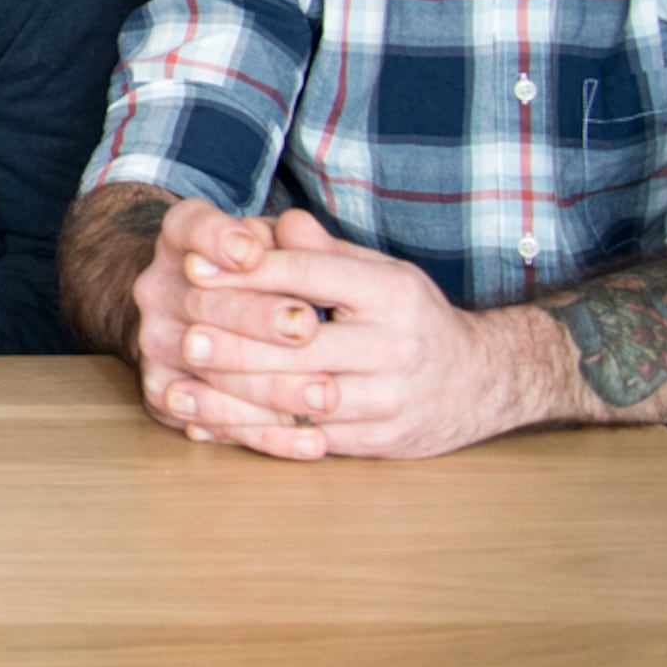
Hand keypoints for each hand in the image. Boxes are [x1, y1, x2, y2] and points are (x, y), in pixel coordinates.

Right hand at [127, 199, 317, 444]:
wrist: (188, 317)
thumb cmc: (249, 279)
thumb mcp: (270, 249)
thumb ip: (289, 241)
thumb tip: (299, 227)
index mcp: (180, 242)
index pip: (189, 228)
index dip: (217, 238)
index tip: (252, 251)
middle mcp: (157, 289)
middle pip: (201, 302)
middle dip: (255, 317)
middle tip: (307, 328)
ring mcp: (155, 343)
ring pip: (208, 369)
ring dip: (269, 385)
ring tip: (325, 394)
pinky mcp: (163, 393)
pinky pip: (212, 422)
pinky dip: (265, 434)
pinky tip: (312, 438)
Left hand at [151, 210, 548, 460]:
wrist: (484, 381)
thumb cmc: (413, 318)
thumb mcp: (381, 272)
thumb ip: (324, 252)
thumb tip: (273, 224)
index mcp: (393, 293)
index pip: (311, 276)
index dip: (249, 272)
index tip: (195, 268)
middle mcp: (395, 346)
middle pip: (300, 344)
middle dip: (234, 341)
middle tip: (182, 333)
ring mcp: (391, 399)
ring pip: (300, 400)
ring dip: (234, 397)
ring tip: (182, 387)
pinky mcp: (382, 442)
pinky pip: (310, 441)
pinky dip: (258, 436)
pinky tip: (216, 426)